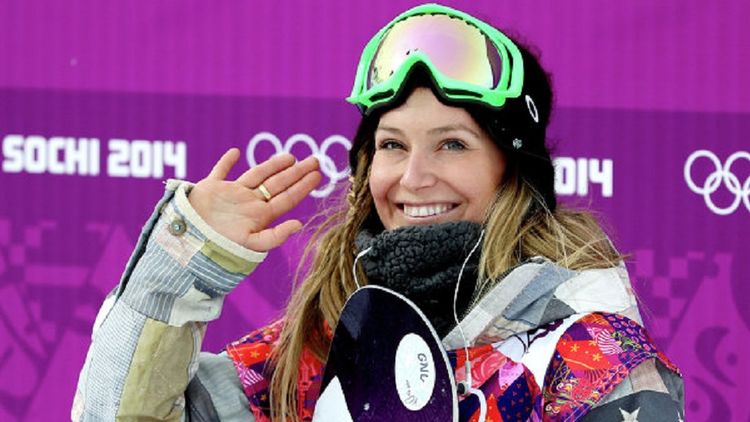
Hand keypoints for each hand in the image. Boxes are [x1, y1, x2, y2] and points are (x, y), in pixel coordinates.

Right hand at [188, 148, 320, 251]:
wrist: (188, 243)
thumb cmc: (219, 247)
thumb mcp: (250, 244)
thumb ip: (275, 236)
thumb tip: (299, 225)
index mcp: (260, 216)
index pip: (287, 198)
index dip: (303, 186)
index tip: (319, 174)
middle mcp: (249, 203)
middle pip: (278, 184)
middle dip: (297, 173)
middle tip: (315, 160)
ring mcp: (231, 195)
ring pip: (256, 175)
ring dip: (273, 165)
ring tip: (290, 157)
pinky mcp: (210, 189)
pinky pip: (220, 171)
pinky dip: (226, 162)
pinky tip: (235, 153)